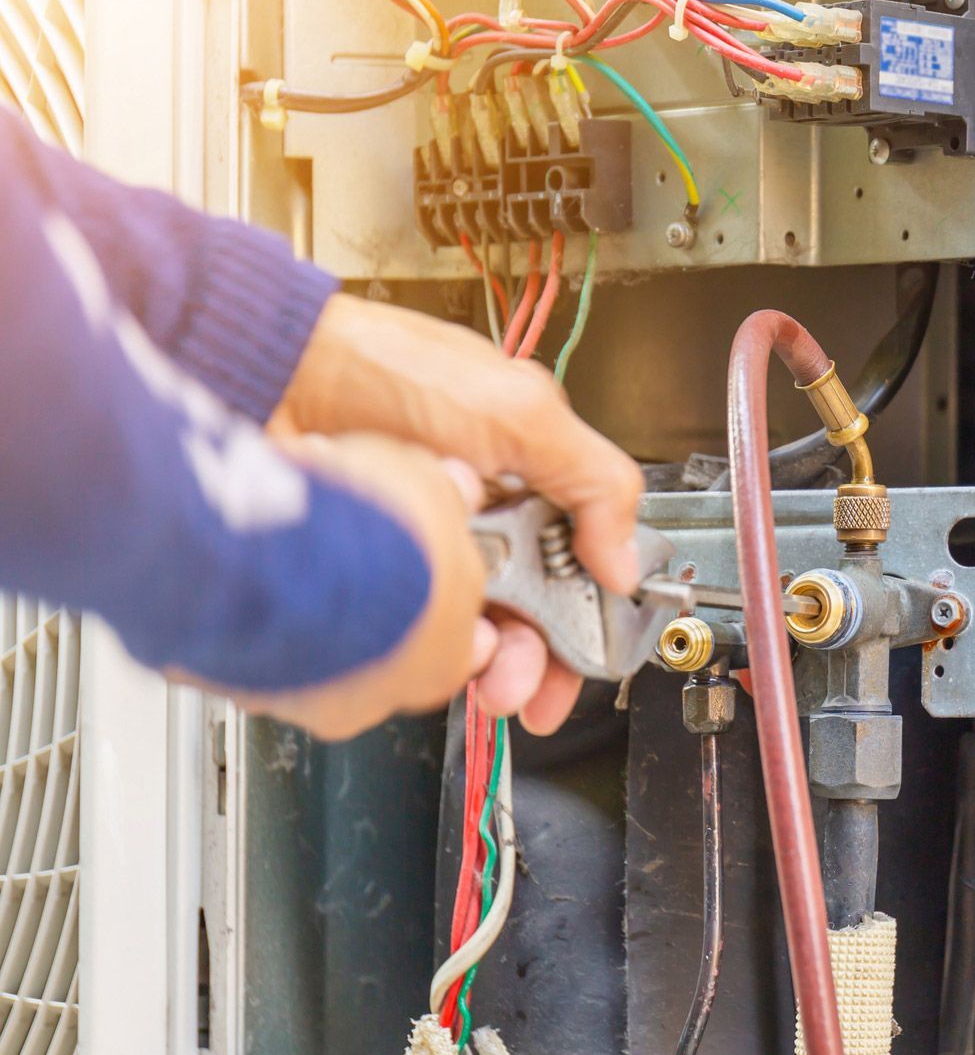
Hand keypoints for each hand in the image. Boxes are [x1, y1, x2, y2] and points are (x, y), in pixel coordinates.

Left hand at [273, 293, 643, 732]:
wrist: (268, 374)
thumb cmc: (382, 368)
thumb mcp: (516, 410)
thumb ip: (592, 479)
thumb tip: (626, 562)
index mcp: (521, 482)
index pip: (571, 569)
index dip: (583, 621)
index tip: (582, 659)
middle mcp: (472, 520)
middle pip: (521, 614)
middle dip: (531, 657)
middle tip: (522, 686)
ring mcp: (417, 550)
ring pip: (464, 632)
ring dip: (477, 661)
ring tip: (474, 672)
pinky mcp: (365, 576)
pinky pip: (402, 635)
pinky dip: (416, 651)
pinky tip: (417, 645)